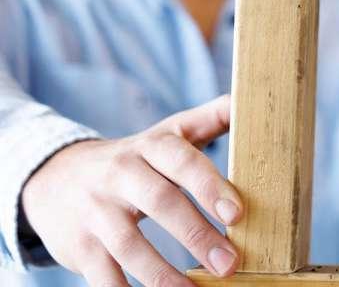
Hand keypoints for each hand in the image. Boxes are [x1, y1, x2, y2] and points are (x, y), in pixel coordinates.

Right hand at [21, 94, 241, 286]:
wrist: (55, 176)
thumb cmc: (134, 158)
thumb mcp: (169, 132)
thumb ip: (211, 118)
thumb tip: (251, 99)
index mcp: (150, 147)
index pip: (181, 160)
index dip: (209, 185)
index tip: (238, 214)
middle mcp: (121, 175)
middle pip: (160, 203)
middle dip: (196, 235)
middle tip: (229, 263)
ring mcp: (96, 212)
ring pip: (129, 245)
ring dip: (163, 274)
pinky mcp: (79, 246)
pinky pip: (102, 276)